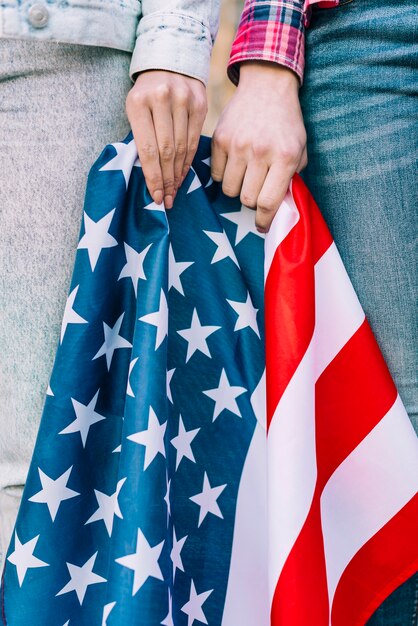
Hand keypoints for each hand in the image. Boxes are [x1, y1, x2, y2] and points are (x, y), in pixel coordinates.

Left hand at [126, 70, 207, 207]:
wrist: (169, 59)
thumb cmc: (146, 93)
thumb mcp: (135, 108)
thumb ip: (141, 136)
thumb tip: (151, 177)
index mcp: (138, 102)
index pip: (148, 149)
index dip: (153, 177)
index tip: (156, 196)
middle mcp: (161, 99)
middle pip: (166, 151)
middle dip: (166, 180)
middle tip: (167, 200)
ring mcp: (183, 99)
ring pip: (182, 148)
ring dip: (178, 174)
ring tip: (175, 191)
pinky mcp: (200, 103)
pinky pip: (195, 139)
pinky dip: (189, 160)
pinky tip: (183, 174)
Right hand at [211, 61, 307, 231]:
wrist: (267, 85)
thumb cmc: (286, 122)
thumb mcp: (300, 147)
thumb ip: (292, 176)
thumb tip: (279, 206)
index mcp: (285, 157)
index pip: (268, 202)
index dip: (264, 220)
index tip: (261, 226)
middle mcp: (260, 152)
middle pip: (247, 199)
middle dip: (251, 201)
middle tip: (256, 190)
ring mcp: (237, 145)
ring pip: (229, 189)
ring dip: (237, 189)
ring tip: (245, 176)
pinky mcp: (219, 139)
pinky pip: (216, 173)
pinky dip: (224, 175)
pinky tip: (234, 164)